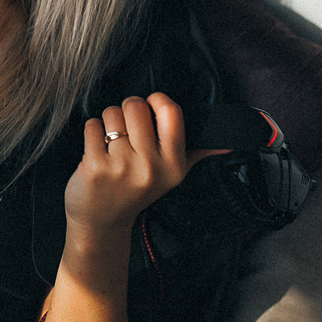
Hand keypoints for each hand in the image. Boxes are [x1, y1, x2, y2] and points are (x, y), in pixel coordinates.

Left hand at [65, 94, 222, 237]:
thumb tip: (229, 143)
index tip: (150, 107)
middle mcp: (150, 165)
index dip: (156, 100)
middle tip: (127, 127)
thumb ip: (197, 153)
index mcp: (174, 163)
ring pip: (111, 113)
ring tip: (112, 143)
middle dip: (127, 109)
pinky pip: (92, 125)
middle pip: (136, 106)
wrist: (104, 221)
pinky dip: (92, 132)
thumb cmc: (138, 189)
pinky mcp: (95, 166)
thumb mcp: (173, 175)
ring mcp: (122, 166)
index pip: (171, 112)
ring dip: (108, 122)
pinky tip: (97, 151)